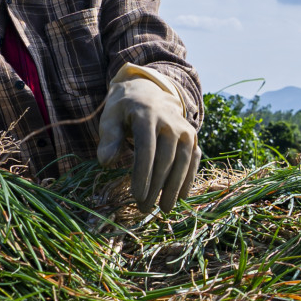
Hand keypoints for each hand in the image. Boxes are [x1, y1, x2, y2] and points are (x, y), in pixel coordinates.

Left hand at [96, 65, 197, 212]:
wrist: (149, 92)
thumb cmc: (125, 110)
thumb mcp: (111, 118)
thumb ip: (109, 138)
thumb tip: (106, 162)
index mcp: (147, 115)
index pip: (147, 148)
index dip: (143, 174)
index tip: (137, 196)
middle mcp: (170, 121)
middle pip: (165, 159)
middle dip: (156, 186)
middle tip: (144, 208)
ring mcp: (184, 129)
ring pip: (182, 161)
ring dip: (174, 187)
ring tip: (163, 208)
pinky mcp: (192, 136)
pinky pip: (193, 159)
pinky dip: (189, 178)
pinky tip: (182, 196)